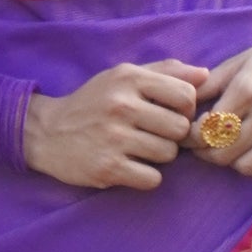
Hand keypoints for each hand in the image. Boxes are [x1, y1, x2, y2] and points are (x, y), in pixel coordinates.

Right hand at [22, 58, 201, 190]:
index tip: (170, 113)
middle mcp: (122, 105)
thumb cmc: (93, 103)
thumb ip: (165, 72)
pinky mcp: (108, 168)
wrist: (46, 132)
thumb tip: (205, 75)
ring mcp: (114, 138)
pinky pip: (152, 179)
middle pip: (180, 128)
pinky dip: (146, 177)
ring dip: (159, 156)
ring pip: (169, 154)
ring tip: (139, 149)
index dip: (186, 108)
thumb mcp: (122, 77)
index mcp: (129, 78)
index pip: (186, 95)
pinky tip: (130, 166)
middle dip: (172, 135)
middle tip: (153, 135)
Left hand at [188, 19, 251, 186]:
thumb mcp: (240, 62)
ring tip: (228, 149)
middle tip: (203, 145)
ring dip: (231, 162)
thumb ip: (209, 85)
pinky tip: (251, 156)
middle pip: (223, 154)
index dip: (191, 137)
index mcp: (248, 88)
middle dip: (206, 153)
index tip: (190, 133)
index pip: (207, 129)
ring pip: (246, 168)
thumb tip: (180, 105)